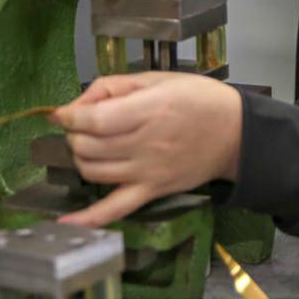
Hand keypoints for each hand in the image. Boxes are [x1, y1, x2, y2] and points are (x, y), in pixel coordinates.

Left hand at [50, 72, 242, 227]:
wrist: (236, 133)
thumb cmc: (200, 100)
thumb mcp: (157, 78)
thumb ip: (114, 86)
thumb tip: (78, 103)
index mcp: (149, 109)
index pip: (94, 120)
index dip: (69, 117)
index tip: (61, 113)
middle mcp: (147, 143)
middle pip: (88, 146)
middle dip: (74, 134)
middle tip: (82, 126)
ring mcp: (148, 172)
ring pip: (93, 172)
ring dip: (81, 158)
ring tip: (90, 147)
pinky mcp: (153, 191)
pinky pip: (115, 209)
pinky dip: (88, 218)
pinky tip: (66, 220)